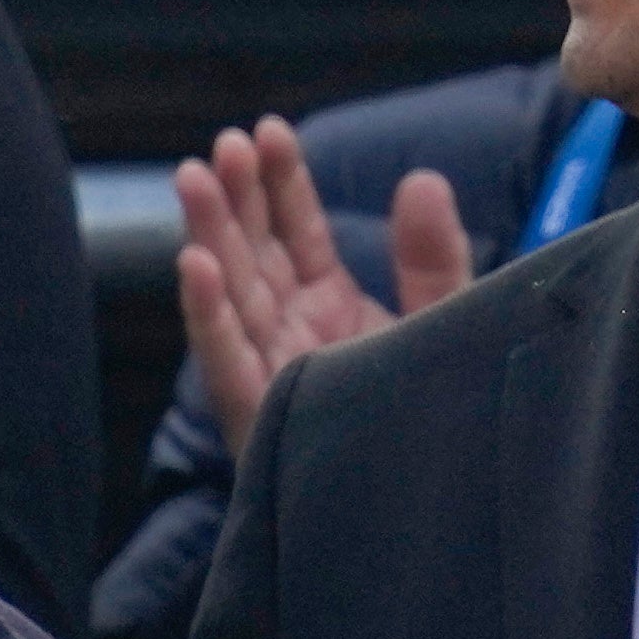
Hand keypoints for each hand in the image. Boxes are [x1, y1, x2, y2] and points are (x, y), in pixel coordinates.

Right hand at [176, 118, 469, 460]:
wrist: (429, 506)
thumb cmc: (433, 416)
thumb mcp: (444, 320)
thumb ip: (431, 256)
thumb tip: (421, 178)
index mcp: (325, 308)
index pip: (294, 232)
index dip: (281, 182)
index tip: (269, 132)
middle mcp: (288, 334)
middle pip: (252, 254)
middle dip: (235, 198)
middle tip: (225, 145)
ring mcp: (269, 372)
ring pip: (229, 294)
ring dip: (208, 235)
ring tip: (194, 179)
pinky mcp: (260, 415)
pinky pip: (227, 361)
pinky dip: (208, 314)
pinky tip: (195, 264)